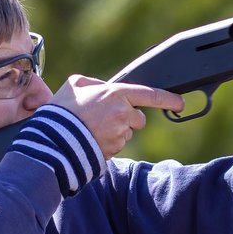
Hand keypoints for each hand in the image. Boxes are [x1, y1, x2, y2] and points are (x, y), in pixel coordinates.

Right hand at [50, 75, 184, 159]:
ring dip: (115, 132)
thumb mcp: (75, 84)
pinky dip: (107, 144)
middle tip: (104, 118)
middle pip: (138, 119)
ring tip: (91, 129)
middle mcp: (122, 114)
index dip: (168, 99)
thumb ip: (94, 83)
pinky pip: (116, 146)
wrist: (52, 139)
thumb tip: (103, 87)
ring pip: (126, 134)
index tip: (180, 103)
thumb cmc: (62, 110)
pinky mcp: (114, 150)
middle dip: (127, 119)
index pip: (151, 95)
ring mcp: (119, 134)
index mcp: (116, 94)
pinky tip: (91, 140)